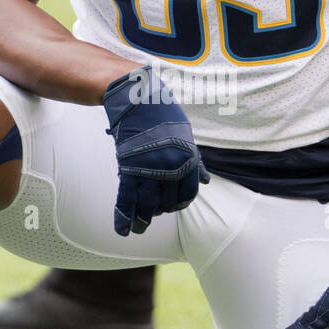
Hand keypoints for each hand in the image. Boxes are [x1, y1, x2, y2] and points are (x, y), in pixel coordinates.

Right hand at [103, 66, 208, 235]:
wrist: (139, 97)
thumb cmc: (164, 116)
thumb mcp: (186, 137)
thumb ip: (196, 162)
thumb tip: (206, 182)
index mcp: (188, 160)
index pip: (187, 195)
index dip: (178, 204)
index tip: (170, 207)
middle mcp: (171, 167)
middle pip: (166, 202)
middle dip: (158, 211)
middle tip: (150, 214)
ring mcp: (149, 168)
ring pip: (147, 204)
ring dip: (142, 219)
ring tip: (138, 227)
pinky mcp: (129, 166)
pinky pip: (126, 199)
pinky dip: (123, 217)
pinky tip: (122, 230)